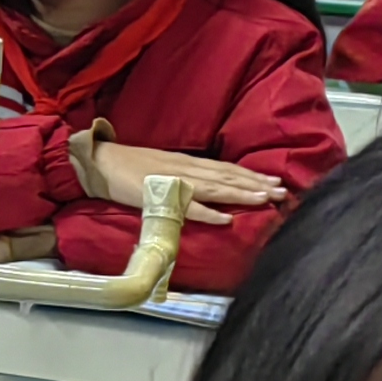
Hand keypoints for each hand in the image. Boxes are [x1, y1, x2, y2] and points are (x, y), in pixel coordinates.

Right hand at [75, 130, 289, 213]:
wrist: (99, 162)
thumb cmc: (127, 165)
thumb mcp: (162, 166)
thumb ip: (184, 174)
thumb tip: (206, 183)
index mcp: (187, 162)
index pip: (226, 169)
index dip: (251, 175)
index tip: (274, 180)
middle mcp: (186, 168)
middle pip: (227, 177)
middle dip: (256, 185)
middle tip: (282, 191)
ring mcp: (174, 181)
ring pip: (215, 188)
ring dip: (241, 194)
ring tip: (265, 199)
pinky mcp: (159, 195)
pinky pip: (188, 206)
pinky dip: (208, 212)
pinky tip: (226, 218)